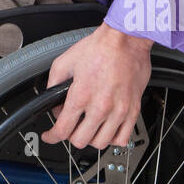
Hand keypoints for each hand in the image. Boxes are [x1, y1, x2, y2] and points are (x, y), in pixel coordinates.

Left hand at [40, 22, 152, 150]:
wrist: (125, 40)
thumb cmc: (99, 47)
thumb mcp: (64, 61)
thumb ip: (53, 84)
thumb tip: (52, 100)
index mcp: (82, 95)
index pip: (63, 130)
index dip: (52, 136)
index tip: (50, 135)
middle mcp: (101, 106)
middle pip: (81, 140)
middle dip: (70, 135)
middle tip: (70, 126)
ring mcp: (119, 111)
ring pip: (101, 143)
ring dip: (91, 138)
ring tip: (88, 127)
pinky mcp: (133, 110)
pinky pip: (122, 138)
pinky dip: (111, 138)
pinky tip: (106, 128)